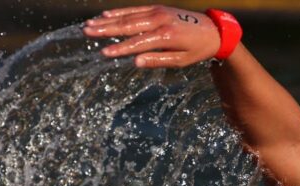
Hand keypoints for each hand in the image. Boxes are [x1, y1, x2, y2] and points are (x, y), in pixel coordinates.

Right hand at [83, 5, 221, 67]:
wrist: (213, 30)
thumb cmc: (197, 50)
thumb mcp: (181, 61)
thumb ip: (158, 60)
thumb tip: (135, 62)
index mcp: (166, 36)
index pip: (138, 43)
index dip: (120, 49)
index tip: (104, 54)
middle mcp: (160, 20)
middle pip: (128, 25)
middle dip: (106, 30)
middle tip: (87, 32)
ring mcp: (158, 12)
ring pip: (129, 16)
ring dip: (108, 20)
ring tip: (90, 24)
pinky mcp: (158, 8)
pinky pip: (136, 9)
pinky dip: (120, 12)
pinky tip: (106, 15)